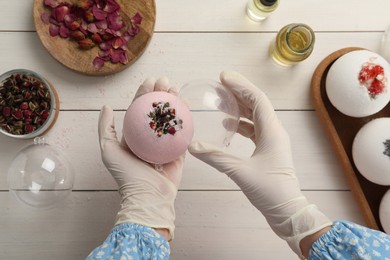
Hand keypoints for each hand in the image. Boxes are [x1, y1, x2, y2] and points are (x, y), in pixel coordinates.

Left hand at [98, 77, 182, 240]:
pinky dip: (185, 118)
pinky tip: (186, 105)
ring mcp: (165, 144)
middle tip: (165, 81)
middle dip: (161, 93)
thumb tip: (105, 107)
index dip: (144, 94)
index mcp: (134, 135)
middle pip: (157, 110)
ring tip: (176, 88)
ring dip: (174, 101)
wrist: (148, 196)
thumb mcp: (108, 149)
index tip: (150, 81)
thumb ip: (105, 128)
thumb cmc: (126, 175)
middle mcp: (150, 137)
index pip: (139, 109)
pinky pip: (183, 132)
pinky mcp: (178, 151)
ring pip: (171, 118)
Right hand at [188, 71, 331, 255]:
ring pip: (256, 116)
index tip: (224, 77)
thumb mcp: (240, 172)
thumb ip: (216, 157)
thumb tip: (193, 146)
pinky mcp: (269, 151)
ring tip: (223, 101)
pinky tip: (229, 126)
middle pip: (257, 104)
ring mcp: (273, 141)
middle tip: (221, 84)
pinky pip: (255, 129)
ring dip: (241, 107)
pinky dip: (242, 124)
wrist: (287, 211)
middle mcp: (275, 132)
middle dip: (239, 92)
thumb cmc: (271, 191)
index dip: (240, 86)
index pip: (257, 100)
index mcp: (273, 132)